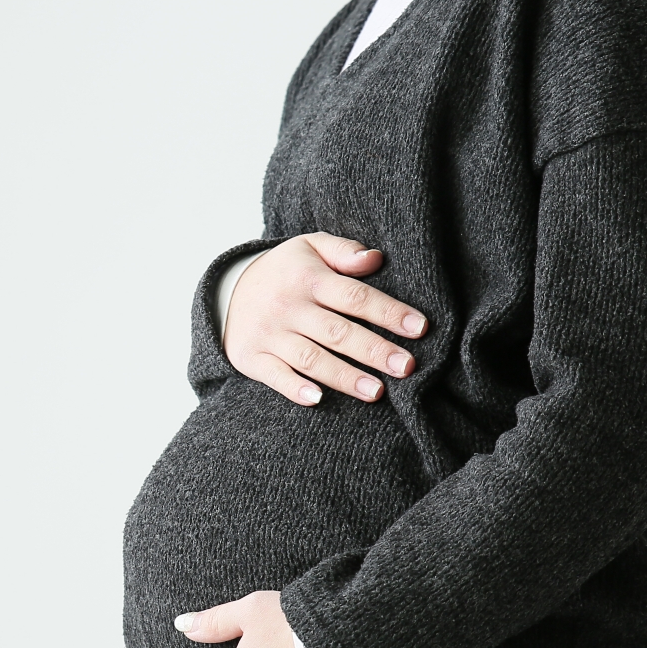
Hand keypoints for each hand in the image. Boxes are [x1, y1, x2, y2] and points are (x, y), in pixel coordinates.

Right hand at [225, 233, 427, 406]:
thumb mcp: (309, 247)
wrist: (227, 291)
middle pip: (337, 332)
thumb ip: (343, 251)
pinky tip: (317, 399)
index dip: (388, 313)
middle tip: (407, 368)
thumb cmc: (285, 272)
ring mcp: (270, 334)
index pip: (355, 297)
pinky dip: (294, 388)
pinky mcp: (252, 358)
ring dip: (343, 376)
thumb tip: (376, 259)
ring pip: (311, 358)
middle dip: (374, 351)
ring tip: (376, 392)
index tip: (419, 328)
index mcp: (309, 279)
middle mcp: (289, 307)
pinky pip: (274, 375)